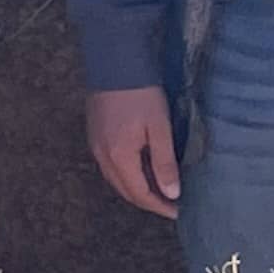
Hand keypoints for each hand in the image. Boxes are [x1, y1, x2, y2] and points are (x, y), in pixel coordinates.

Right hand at [86, 87, 181, 214]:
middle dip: (148, 201)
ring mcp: (95, 145)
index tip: (178, 211)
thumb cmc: (141, 94)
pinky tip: (141, 168)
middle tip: (171, 204)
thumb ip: (165, 163)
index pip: (140, 194)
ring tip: (159, 189)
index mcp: (119, 157)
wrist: (115, 61)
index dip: (160, 206)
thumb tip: (172, 194)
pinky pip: (110, 166)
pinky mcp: (94, 135)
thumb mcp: (160, 128)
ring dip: (137, 188)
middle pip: (125, 191)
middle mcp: (103, 156)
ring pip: (116, 179)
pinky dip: (127, 174)